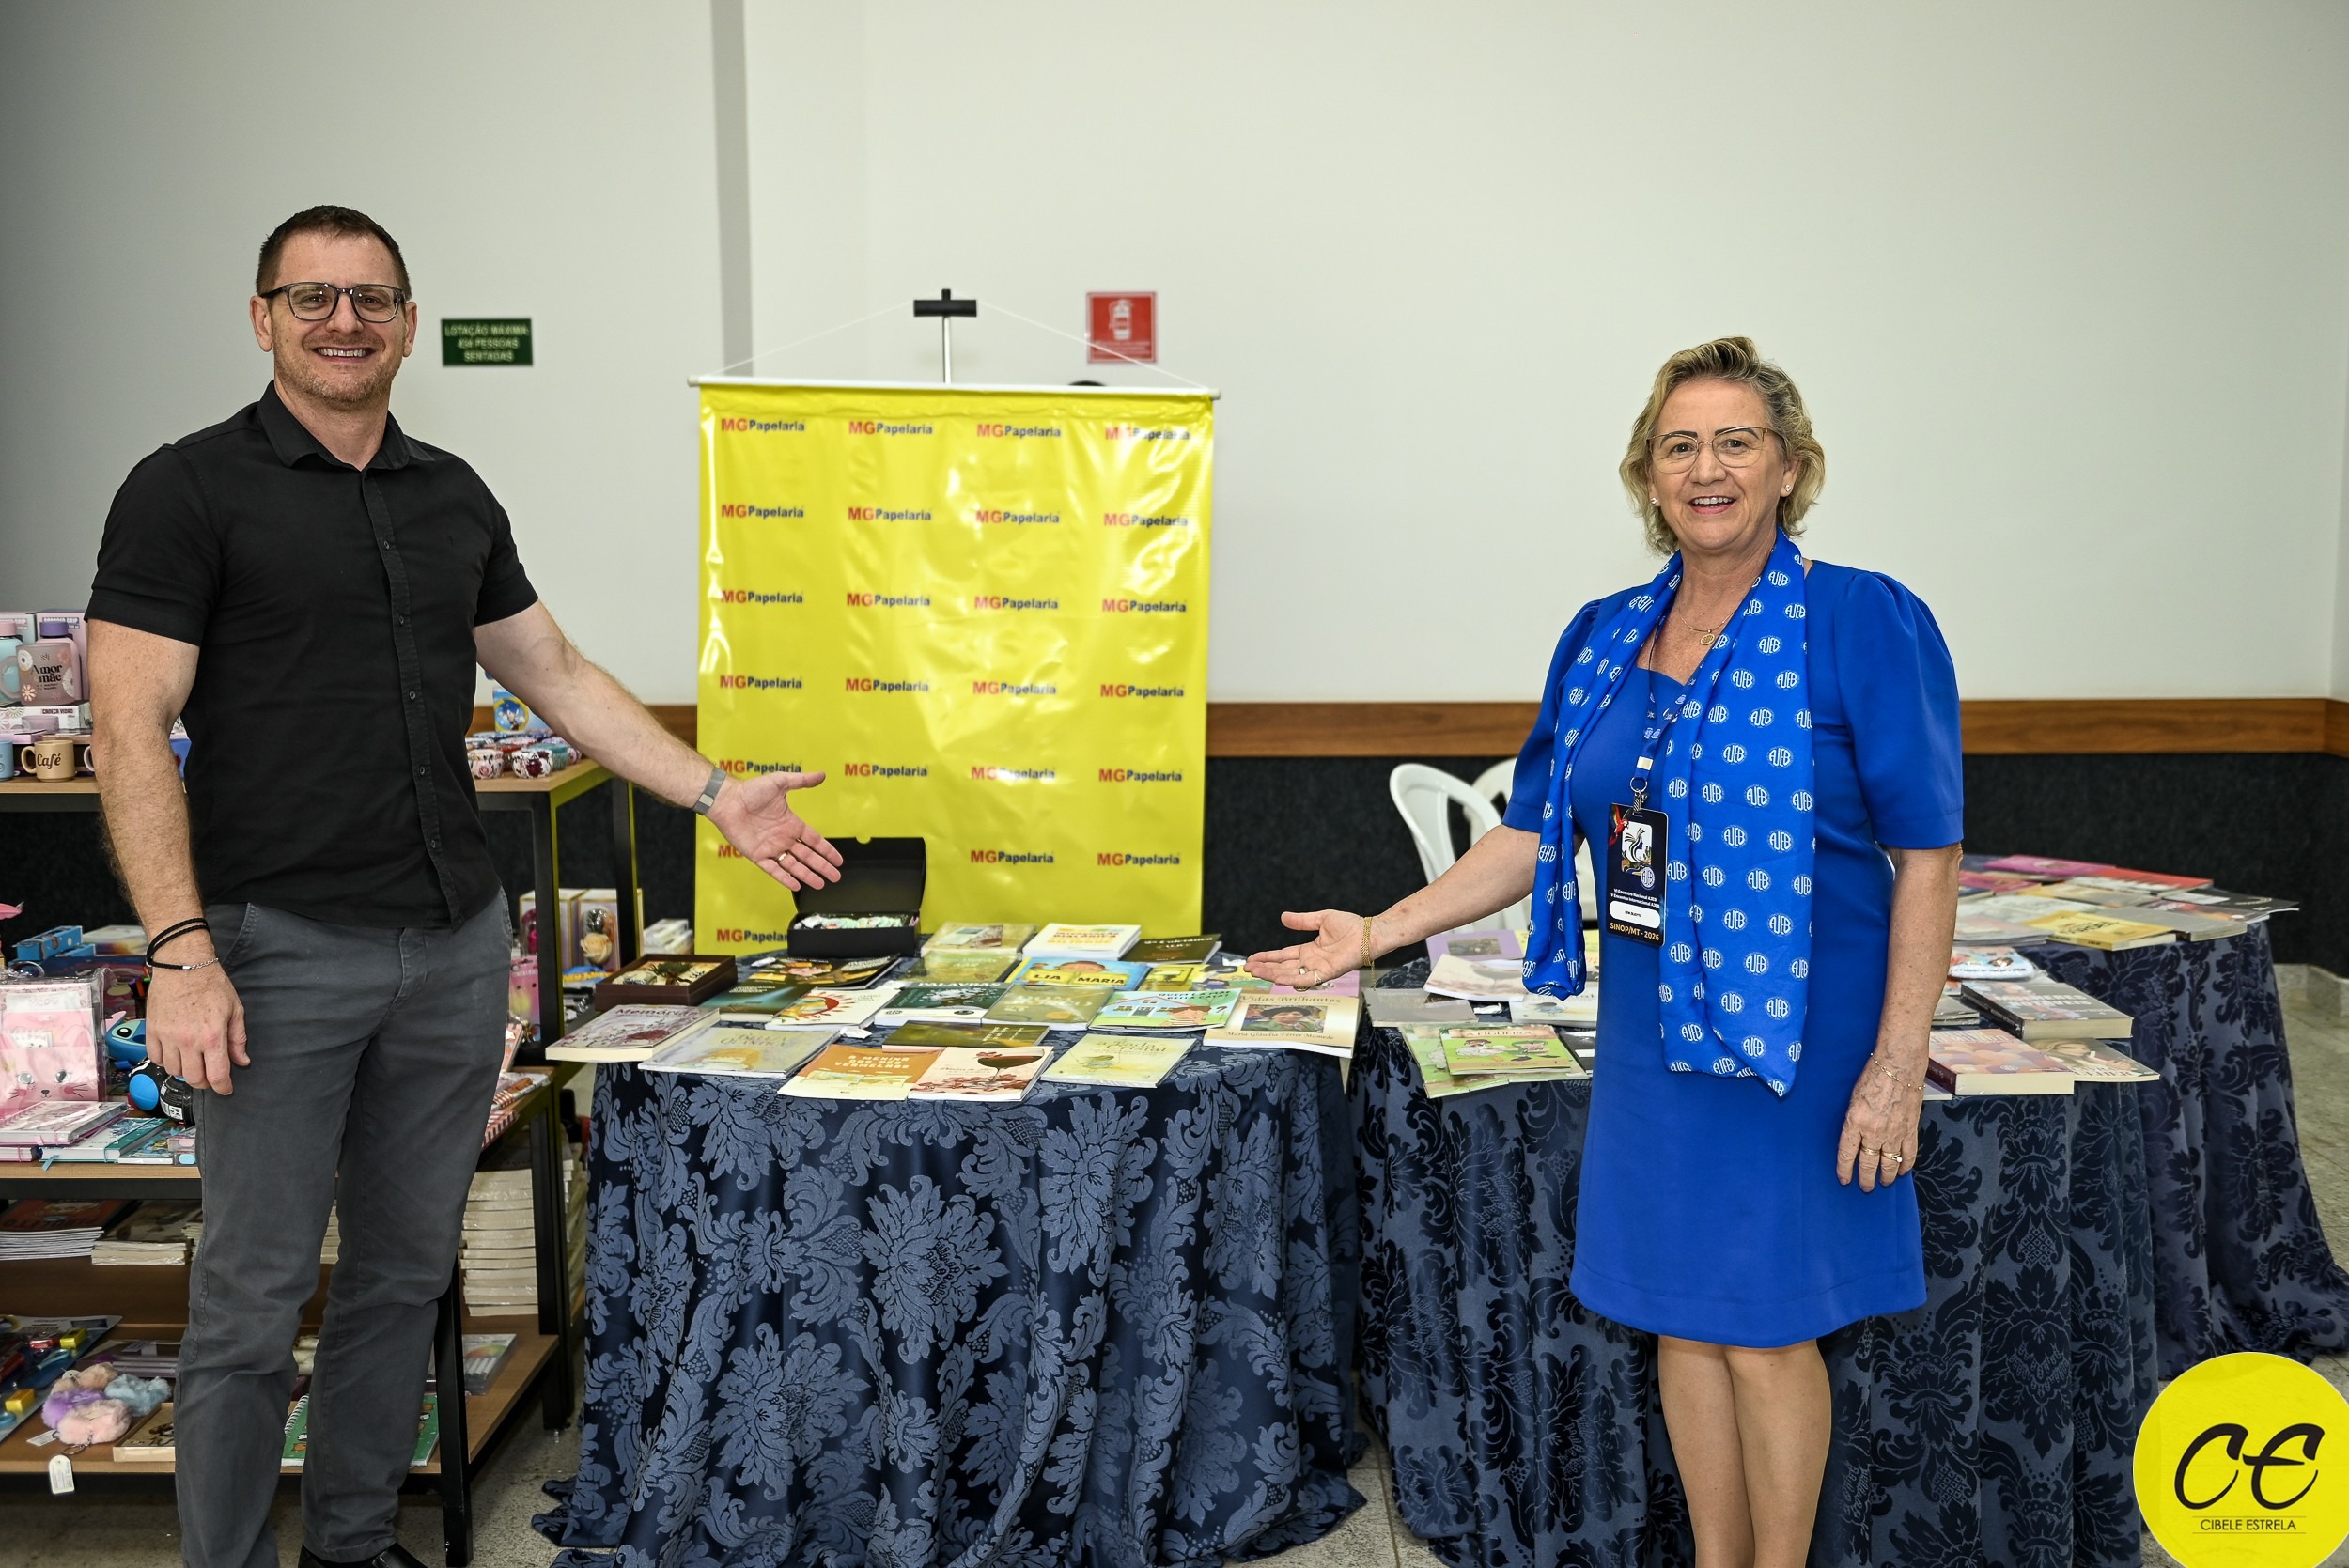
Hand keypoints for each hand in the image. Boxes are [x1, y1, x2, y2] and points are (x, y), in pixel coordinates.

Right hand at [145, 962, 248, 1094]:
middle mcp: (188, 1040)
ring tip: (194, 1062)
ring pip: (173, 1071)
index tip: (226, 1089)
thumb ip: (238, 1039)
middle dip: (204, 1082)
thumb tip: (241, 1061)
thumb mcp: (235, 1010)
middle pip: (193, 1078)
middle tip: (210, 1076)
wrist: (183, 965)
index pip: (216, 1075)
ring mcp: (167, 1036)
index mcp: (212, 1036)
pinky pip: (155, 1058)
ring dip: (185, 1072)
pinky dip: (166, 1061)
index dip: (223, 1088)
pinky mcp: (152, 1030)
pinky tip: (175, 1054)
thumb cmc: (212, 984)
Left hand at [708, 770, 844, 889]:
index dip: (827, 850)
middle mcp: (783, 838)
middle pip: (808, 856)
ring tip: (821, 884)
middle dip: (822, 867)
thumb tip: (822, 775)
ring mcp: (771, 848)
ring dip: (808, 875)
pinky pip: (773, 869)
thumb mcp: (780, 782)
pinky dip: (784, 878)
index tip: (838, 860)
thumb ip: (801, 780)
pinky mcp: (757, 855)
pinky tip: (796, 885)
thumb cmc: (751, 790)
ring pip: (793, 865)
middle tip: (836, 877)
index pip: (814, 840)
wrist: (728, 801)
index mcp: (791, 823)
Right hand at [1247, 910, 1367, 988]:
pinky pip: (1307, 979)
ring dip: (1272, 974)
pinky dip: (1291, 979)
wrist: (1369, 933)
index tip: (1252, 959)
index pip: (1283, 956)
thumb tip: (1283, 917)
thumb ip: (1302, 920)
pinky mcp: (1327, 973)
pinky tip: (1277, 978)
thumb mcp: (1321, 919)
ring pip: (1290, 974)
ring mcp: (1318, 969)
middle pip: (1283, 967)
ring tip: (1256, 972)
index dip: (1267, 957)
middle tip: (1247, 969)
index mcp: (1310, 950)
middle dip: (1264, 968)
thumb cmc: (1351, 926)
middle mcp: (1312, 962)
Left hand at [1837, 1052, 1922, 1192]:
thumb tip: (1852, 1137)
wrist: (1899, 1066)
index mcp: (1855, 1123)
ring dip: (1885, 1176)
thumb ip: (1852, 1120)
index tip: (1844, 1180)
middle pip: (1868, 1164)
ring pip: (1889, 1164)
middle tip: (1865, 1187)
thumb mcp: (1852, 1098)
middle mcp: (1874, 1132)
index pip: (1847, 1154)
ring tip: (1882, 1183)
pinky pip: (1908, 1155)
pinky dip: (1905, 1165)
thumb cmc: (1873, 1076)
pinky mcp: (1910, 1130)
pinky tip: (1901, 1171)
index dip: (1844, 1170)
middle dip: (1865, 1179)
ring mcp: (1894, 1133)